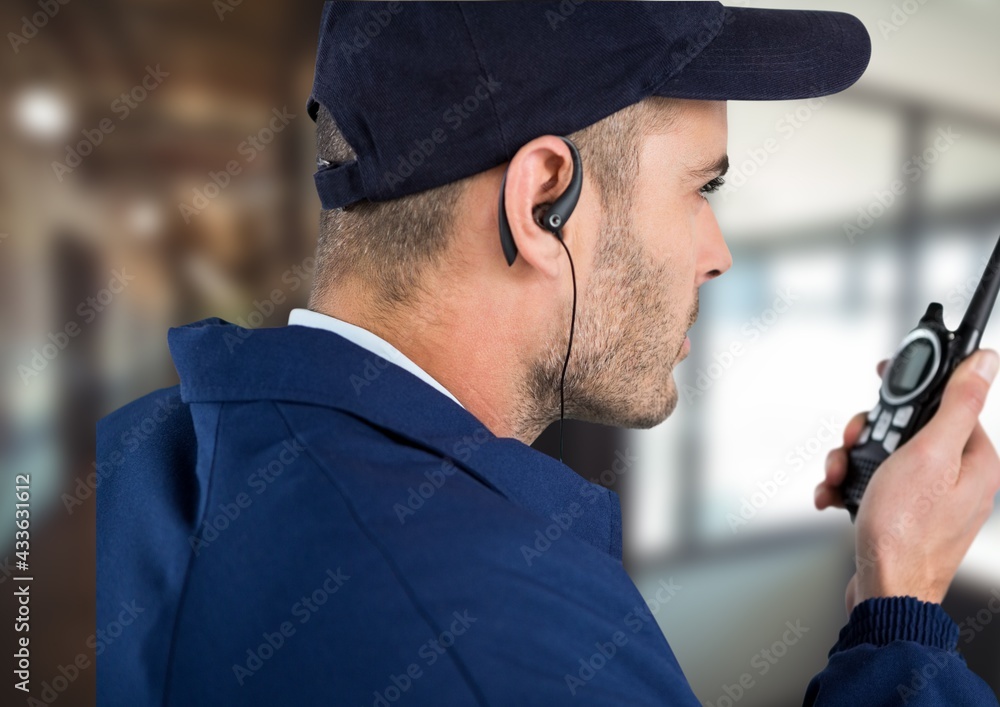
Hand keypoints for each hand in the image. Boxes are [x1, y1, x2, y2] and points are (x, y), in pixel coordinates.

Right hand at [816, 349, 999, 613]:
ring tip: (839, 476)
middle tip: (856, 443)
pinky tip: (835, 495)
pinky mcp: (901, 514)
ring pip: (882, 455)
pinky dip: (847, 485)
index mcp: (974, 459)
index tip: (885, 376)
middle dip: (869, 432)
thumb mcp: (931, 453)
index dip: (911, 388)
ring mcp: (927, 497)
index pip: (946, 401)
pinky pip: (871, 483)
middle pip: (907, 427)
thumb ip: (958, 403)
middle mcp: (956, 477)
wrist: (884, 591)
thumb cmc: (907, 532)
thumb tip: (985, 362)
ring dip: (850, 460)